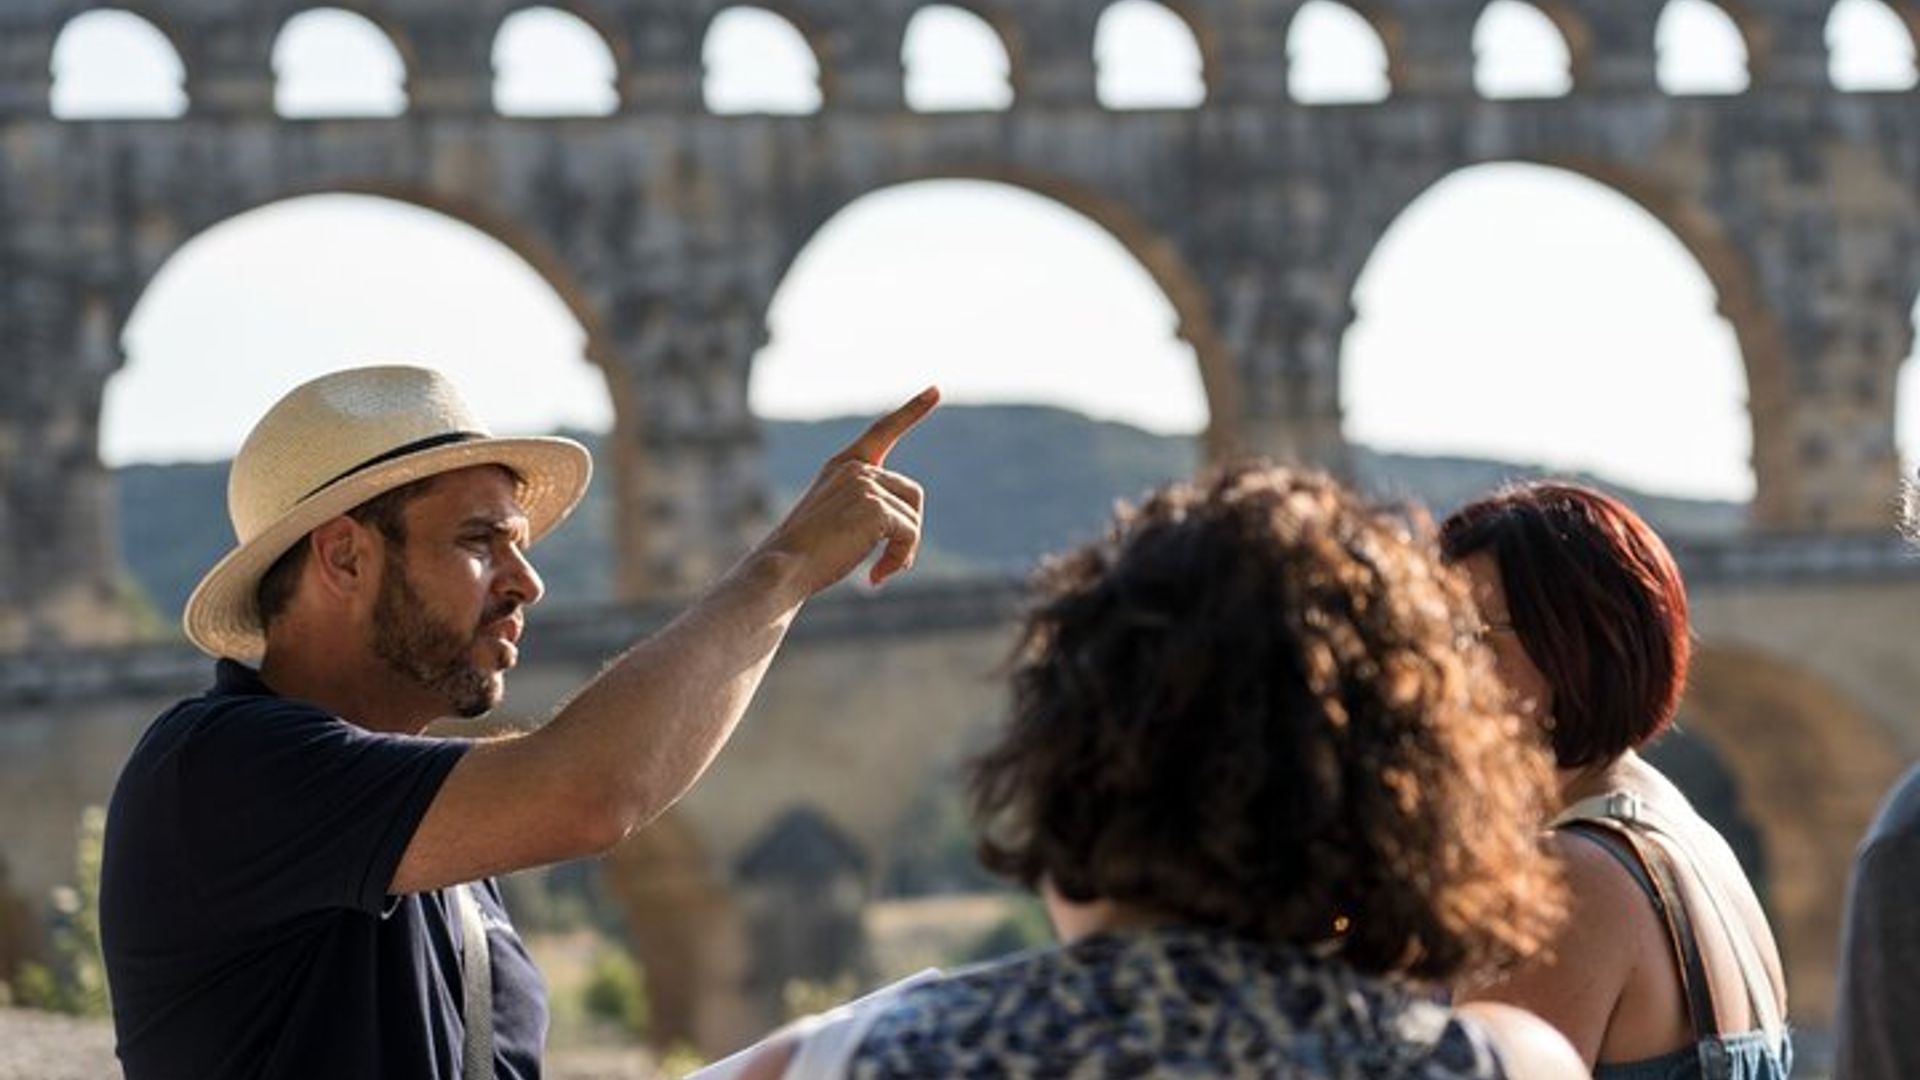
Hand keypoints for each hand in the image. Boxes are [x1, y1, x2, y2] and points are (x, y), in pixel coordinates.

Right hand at [755, 387, 938, 595]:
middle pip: (910, 494)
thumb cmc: (802, 555)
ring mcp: (866, 484)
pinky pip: (910, 534)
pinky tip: (875, 578)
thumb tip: (908, 532)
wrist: (782, 567)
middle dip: (906, 531)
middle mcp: (855, 468)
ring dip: (903, 550)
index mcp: (841, 466)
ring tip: (878, 573)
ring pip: (912, 518)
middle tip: (888, 564)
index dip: (912, 410)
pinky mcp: (877, 506)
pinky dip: (901, 559)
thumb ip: (866, 510)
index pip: (882, 431)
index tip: (935, 390)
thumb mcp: (834, 521)